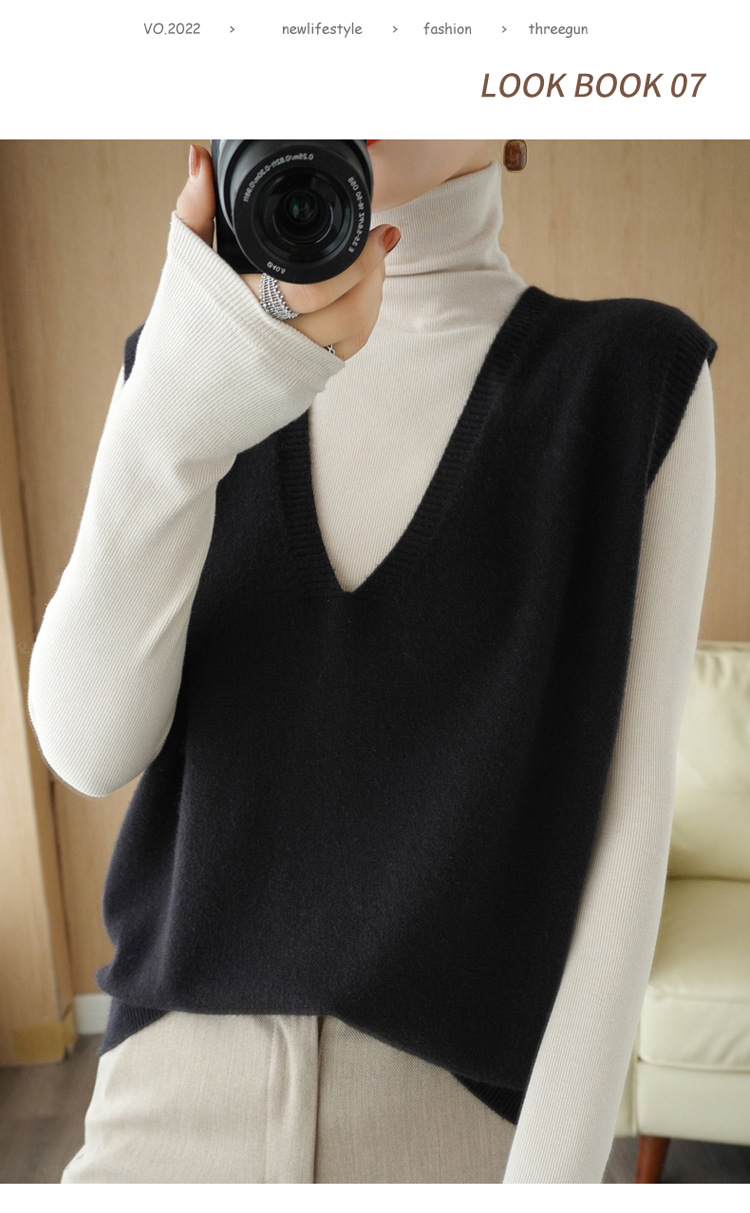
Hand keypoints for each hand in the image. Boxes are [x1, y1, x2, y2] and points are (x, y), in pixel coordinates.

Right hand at [175, 143, 400, 360]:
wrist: (181, 396)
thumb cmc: (182, 327)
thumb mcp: (184, 264)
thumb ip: (195, 209)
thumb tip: (199, 158)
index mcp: (252, 310)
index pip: (316, 288)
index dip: (359, 260)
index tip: (381, 231)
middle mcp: (279, 342)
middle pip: (351, 311)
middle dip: (374, 271)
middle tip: (379, 241)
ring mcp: (297, 365)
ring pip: (357, 331)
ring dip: (373, 293)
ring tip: (371, 263)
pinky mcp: (308, 380)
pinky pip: (350, 348)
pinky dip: (362, 318)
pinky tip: (358, 293)